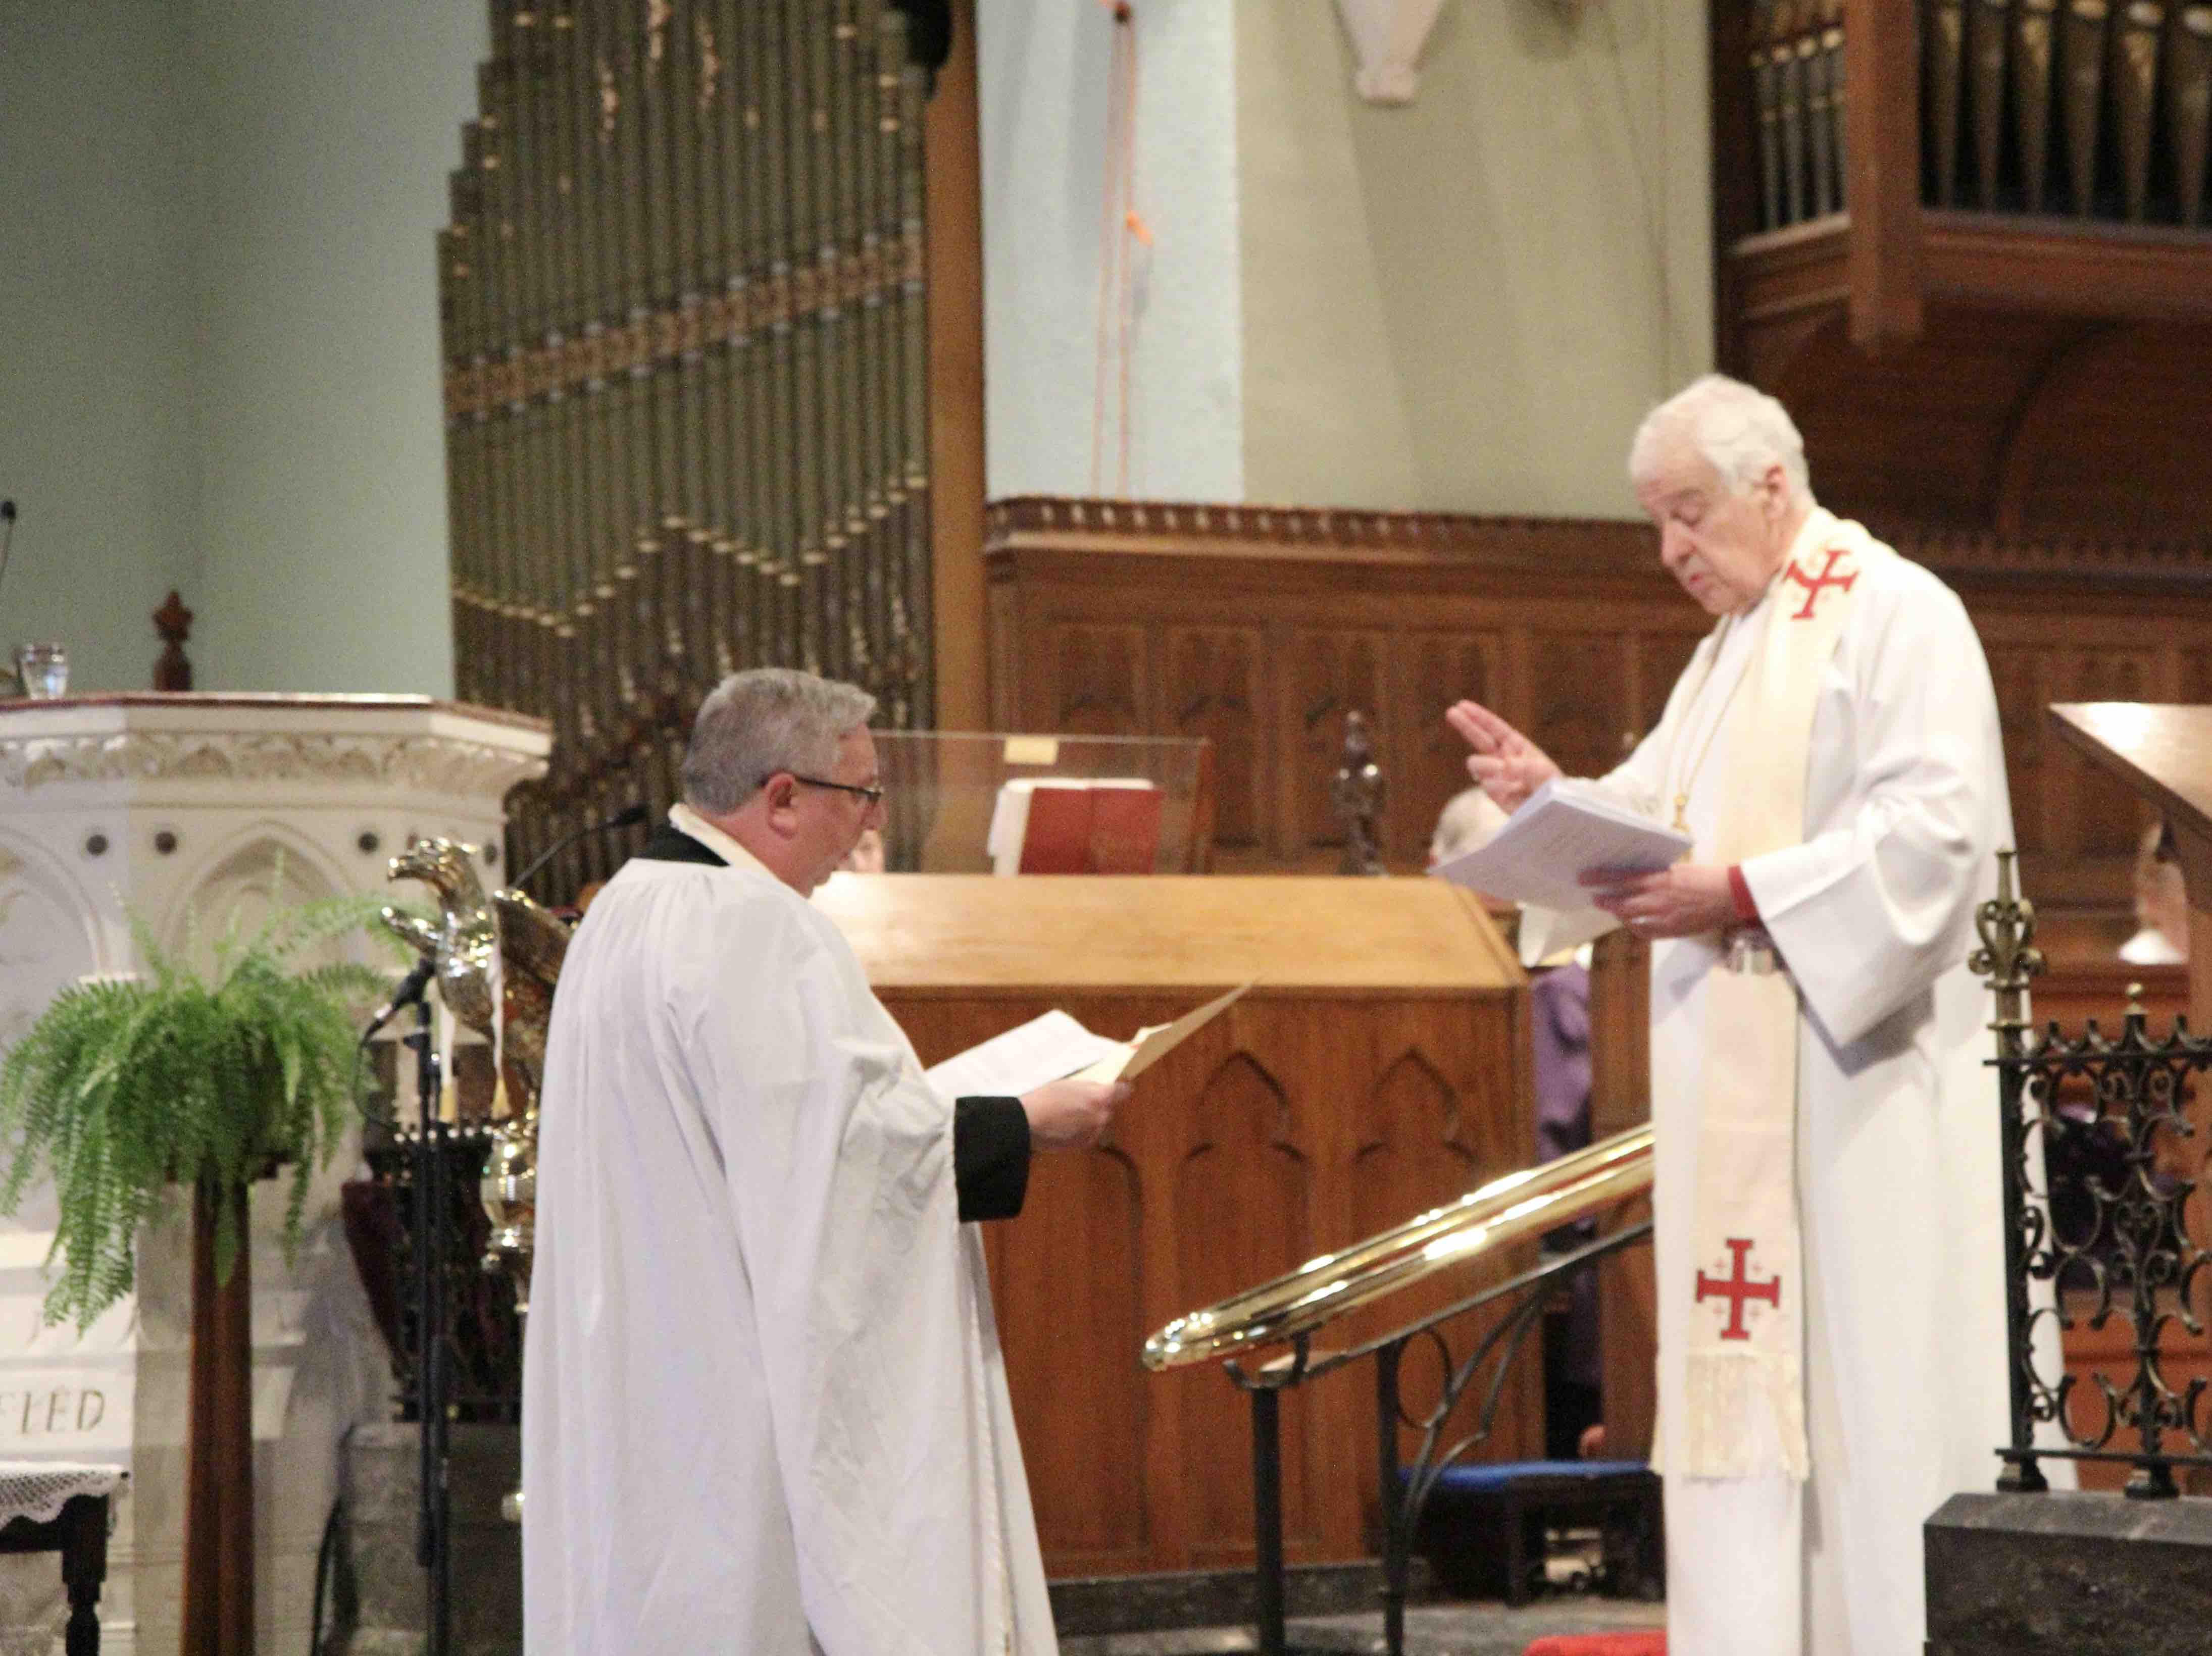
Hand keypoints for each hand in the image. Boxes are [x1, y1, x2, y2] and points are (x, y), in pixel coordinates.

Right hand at [1020, 1078, 1131, 1149]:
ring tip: (1073, 1116)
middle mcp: (1102, 1116)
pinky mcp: (1083, 1145)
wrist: (1027, 1122)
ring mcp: (1093, 1133)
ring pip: (1099, 1124)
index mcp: (1100, 1097)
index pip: (1123, 1091)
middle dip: (1101, 1106)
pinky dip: (1084, 1132)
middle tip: (1084, 1102)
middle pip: (1109, 1109)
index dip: (1123, 1088)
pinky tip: (1068, 1128)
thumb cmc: (1045, 1097)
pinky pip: (1090, 1136)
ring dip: (1092, 1120)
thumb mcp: (1069, 1084)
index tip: (1120, 1086)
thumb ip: (1088, 1088)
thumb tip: (1099, 1090)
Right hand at [1444, 700, 1560, 812]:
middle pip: (1479, 738)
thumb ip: (1523, 767)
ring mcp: (1497, 776)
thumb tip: (1502, 766)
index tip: (1463, 705)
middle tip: (1450, 712)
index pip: (1495, 728)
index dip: (1479, 716)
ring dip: (1485, 765)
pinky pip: (1486, 785)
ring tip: (1501, 771)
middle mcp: (1504, 758)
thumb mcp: (1544, 773)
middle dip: (1466, 725)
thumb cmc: (1554, 789)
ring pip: (1476, 763)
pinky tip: (1511, 792)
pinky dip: (1496, 787)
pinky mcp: (1494, 794)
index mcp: (1518, 747)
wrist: (1554, 814)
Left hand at [1581, 862, 1737, 939]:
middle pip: (1621, 902)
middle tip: (1594, 898)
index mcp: (1658, 878)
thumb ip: (1656, 873)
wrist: (1730, 895)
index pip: (1621, 878)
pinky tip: (1632, 924)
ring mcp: (1663, 916)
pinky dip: (1636, 928)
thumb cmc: (1706, 877)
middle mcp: (1657, 898)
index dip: (1600, 879)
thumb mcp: (1678, 869)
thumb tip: (1637, 875)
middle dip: (1604, 900)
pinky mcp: (1672, 930)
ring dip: (1617, 913)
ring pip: (1630, 917)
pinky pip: (1645, 932)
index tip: (1584, 878)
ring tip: (1610, 909)